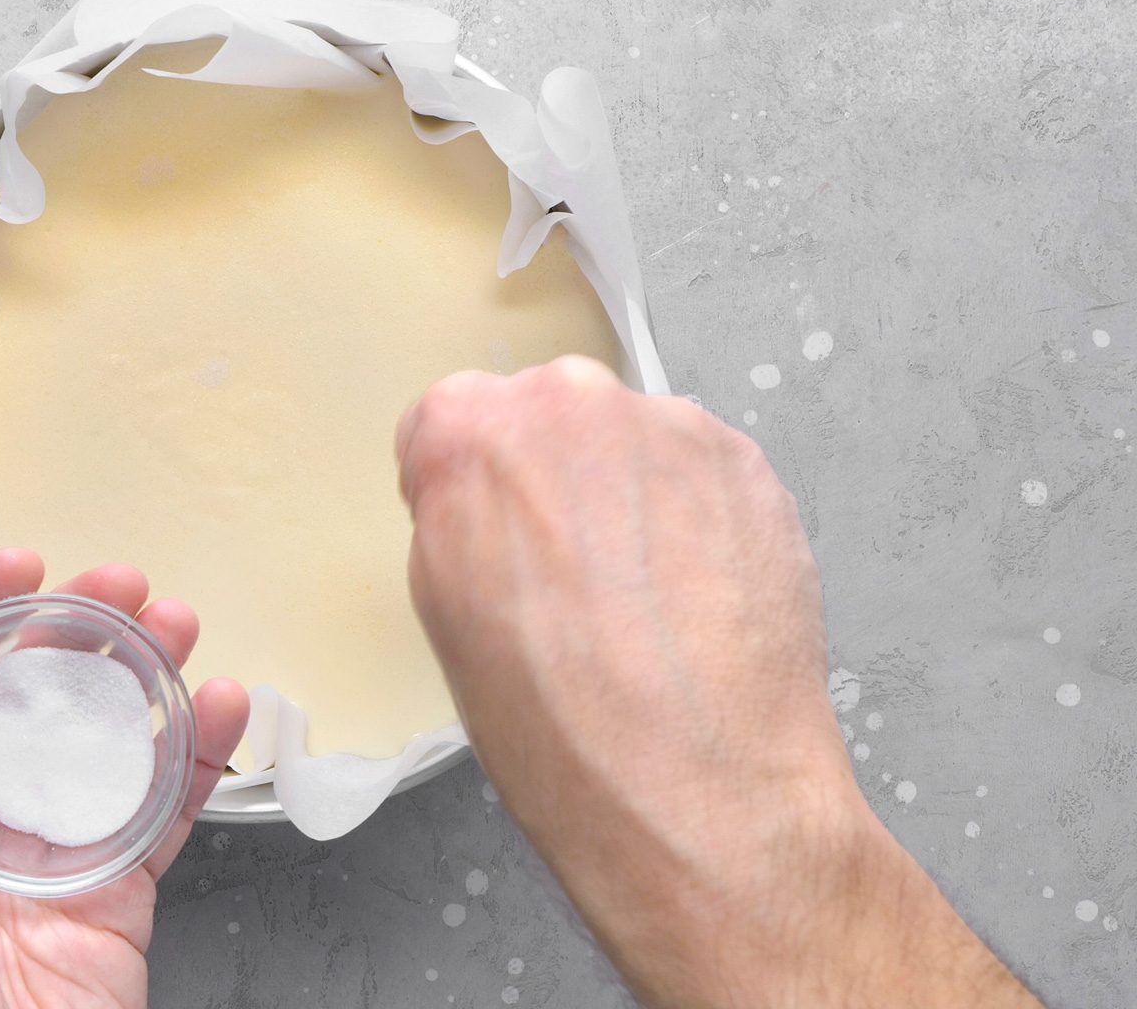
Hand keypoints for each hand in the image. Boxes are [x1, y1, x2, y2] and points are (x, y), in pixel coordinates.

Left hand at [0, 550, 248, 1008]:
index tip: (15, 571)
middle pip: (30, 703)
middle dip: (73, 632)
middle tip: (119, 581)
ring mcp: (55, 858)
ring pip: (104, 743)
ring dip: (142, 676)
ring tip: (176, 622)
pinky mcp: (118, 897)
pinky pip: (162, 816)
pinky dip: (198, 759)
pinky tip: (222, 707)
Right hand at [395, 357, 1039, 1008]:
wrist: (700, 790)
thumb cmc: (562, 728)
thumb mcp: (446, 616)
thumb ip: (457, 521)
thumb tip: (485, 503)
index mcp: (466, 434)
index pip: (448, 425)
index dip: (469, 493)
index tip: (489, 539)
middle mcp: (568, 404)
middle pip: (547, 419)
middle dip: (555, 483)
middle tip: (569, 577)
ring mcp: (666, 426)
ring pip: (630, 444)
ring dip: (631, 498)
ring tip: (643, 602)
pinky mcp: (747, 462)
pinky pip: (701, 474)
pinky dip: (698, 520)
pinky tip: (694, 600)